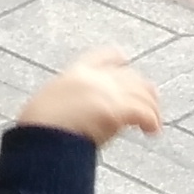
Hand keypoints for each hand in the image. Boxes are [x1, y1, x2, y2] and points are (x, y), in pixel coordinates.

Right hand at [16, 45, 161, 146]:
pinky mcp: (115, 110)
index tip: (127, 63)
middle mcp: (95, 77)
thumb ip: (71, 100)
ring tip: (154, 125)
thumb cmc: (39, 128)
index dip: (119, 60)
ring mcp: (106, 92)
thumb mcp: (52, 102)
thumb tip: (80, 114)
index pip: (105, 56)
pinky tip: (152, 131)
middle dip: (144, 91)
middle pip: (131, 77)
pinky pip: (144, 113)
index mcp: (76, 72)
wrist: (39, 137)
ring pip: (142, 95)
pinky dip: (152, 122)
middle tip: (150, 107)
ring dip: (152, 110)